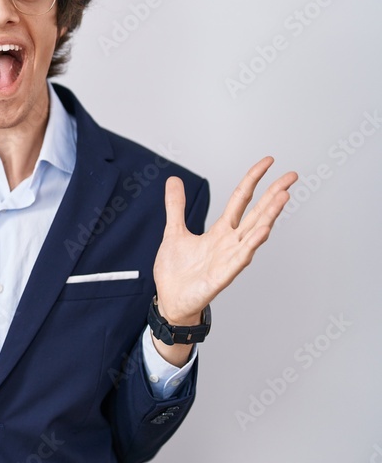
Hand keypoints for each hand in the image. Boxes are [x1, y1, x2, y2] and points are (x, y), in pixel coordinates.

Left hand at [153, 156, 297, 325]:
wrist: (170, 301)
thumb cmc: (177, 272)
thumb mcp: (174, 231)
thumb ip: (176, 207)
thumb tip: (174, 180)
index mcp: (220, 231)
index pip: (241, 199)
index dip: (253, 179)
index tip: (268, 161)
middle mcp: (230, 242)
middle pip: (257, 213)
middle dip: (274, 194)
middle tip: (292, 176)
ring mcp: (229, 258)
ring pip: (254, 232)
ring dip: (269, 215)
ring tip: (283, 197)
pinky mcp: (223, 275)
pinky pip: (242, 257)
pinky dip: (252, 243)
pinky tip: (263, 230)